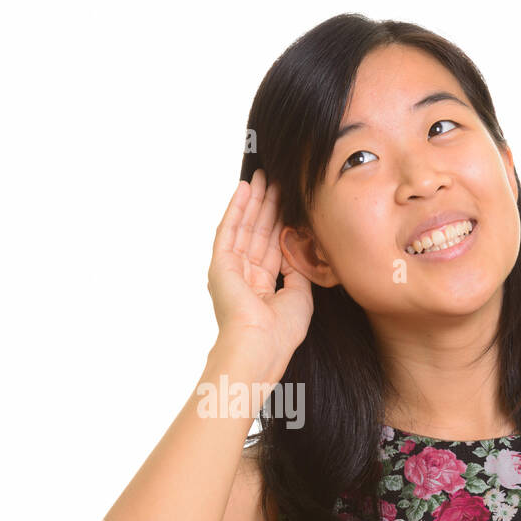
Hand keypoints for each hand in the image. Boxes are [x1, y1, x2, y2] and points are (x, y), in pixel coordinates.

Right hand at [206, 168, 313, 376]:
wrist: (259, 344)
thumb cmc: (281, 332)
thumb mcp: (300, 296)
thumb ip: (297, 271)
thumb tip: (297, 250)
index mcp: (262, 288)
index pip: (272, 246)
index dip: (280, 222)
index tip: (288, 199)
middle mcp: (244, 277)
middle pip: (258, 232)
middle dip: (267, 205)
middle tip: (275, 178)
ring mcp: (231, 270)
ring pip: (244, 226)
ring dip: (253, 201)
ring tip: (262, 175)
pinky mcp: (220, 264)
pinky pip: (229, 229)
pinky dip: (236, 208)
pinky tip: (243, 189)